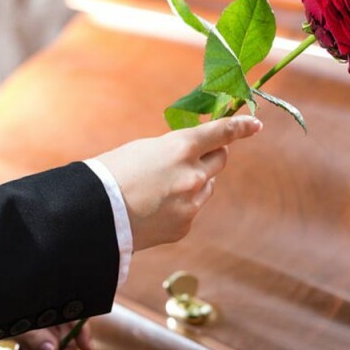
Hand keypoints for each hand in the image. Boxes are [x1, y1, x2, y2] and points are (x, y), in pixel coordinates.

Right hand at [98, 115, 262, 250]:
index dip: (241, 126)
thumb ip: (173, 151)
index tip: (255, 124)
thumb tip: (190, 157)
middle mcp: (194, 175)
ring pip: (206, 186)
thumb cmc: (111, 174)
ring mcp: (192, 203)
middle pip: (220, 160)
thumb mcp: (144, 149)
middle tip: (198, 154)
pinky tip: (156, 208)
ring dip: (195, 182)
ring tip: (162, 186)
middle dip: (213, 155)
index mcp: (181, 148)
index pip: (221, 133)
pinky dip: (181, 206)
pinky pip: (192, 209)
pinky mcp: (185, 225)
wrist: (94, 216)